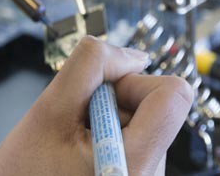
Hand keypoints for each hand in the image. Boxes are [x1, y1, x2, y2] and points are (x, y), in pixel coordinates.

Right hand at [0, 37, 193, 175]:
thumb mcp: (45, 113)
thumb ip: (89, 69)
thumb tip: (130, 55)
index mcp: (136, 164)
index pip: (173, 95)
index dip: (135, 82)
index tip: (103, 94)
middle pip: (154, 109)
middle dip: (111, 105)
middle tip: (72, 128)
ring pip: (140, 127)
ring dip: (103, 125)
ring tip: (69, 149)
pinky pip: (132, 147)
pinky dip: (104, 143)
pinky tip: (76, 161)